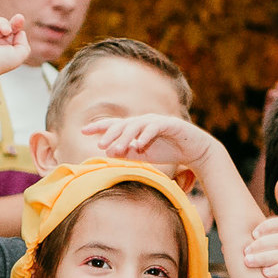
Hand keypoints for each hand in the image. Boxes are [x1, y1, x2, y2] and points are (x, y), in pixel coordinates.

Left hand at [83, 112, 214, 173]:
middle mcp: (143, 121)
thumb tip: (108, 153)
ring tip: (117, 149)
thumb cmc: (168, 151)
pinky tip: (139, 144)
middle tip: (100, 145)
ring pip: (136, 126)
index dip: (99, 127)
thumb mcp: (144, 155)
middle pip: (123, 124)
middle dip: (110, 134)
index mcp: (135, 128)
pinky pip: (154, 128)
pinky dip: (146, 135)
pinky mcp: (169, 124)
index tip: (83, 131)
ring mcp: (156, 121)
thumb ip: (127, 153)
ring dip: (125, 137)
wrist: (194, 149)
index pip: (114, 125)